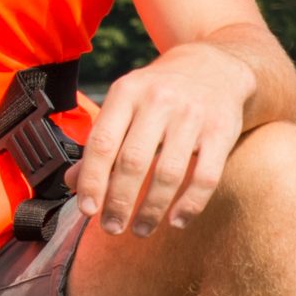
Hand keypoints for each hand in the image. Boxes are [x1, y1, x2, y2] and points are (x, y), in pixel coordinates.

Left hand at [75, 43, 255, 236]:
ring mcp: (192, 116)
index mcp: (127, 92)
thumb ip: (103, 140)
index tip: (87, 210)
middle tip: (111, 228)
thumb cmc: (162, 91)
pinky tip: (176, 220)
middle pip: (133, 161)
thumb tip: (73, 183)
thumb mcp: (127, 103)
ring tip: (140, 229)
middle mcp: (158, 101)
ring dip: (151, 209)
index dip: (92, 180)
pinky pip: (205, 177)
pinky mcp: (222, 131)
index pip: (102, 142)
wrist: (216, 66)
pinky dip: (190, 205)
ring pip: (168, 173)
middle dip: (119, 202)